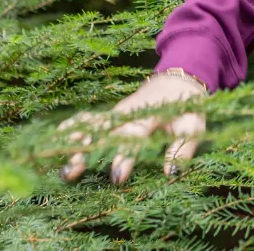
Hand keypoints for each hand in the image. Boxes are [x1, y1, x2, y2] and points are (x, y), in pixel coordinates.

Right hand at [58, 71, 206, 185]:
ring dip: (77, 143)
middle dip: (89, 153)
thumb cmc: (187, 106)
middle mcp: (130, 113)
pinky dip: (75, 126)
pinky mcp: (112, 114)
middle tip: (71, 170)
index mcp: (151, 115)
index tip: (117, 176)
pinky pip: (92, 119)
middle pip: (106, 134)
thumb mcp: (194, 125)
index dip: (126, 157)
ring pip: (94, 127)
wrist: (179, 77)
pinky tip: (59, 135)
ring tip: (61, 161)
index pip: (136, 137)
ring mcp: (118, 112)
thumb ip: (183, 149)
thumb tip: (171, 173)